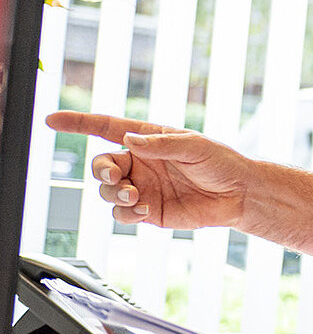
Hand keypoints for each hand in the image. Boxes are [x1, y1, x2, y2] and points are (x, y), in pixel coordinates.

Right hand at [46, 112, 253, 230]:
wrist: (239, 194)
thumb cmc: (221, 163)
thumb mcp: (194, 146)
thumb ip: (160, 144)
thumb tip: (129, 140)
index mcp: (148, 140)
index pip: (106, 128)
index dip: (78, 123)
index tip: (52, 120)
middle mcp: (140, 163)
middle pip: (101, 165)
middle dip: (101, 171)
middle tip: (115, 177)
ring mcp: (143, 187)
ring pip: (107, 192)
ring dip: (113, 194)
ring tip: (134, 196)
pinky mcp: (149, 211)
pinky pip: (122, 214)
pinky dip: (125, 212)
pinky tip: (143, 209)